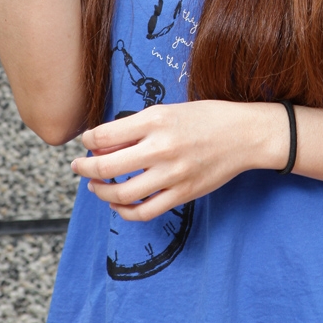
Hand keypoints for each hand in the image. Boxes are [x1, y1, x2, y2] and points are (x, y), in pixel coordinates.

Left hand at [71, 100, 286, 221]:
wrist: (244, 135)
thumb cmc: (206, 118)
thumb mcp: (169, 111)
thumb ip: (137, 126)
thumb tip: (103, 142)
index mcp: (155, 120)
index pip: (104, 135)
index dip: (87, 140)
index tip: (85, 142)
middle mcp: (161, 148)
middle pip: (106, 167)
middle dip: (84, 169)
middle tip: (78, 167)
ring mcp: (172, 174)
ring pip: (121, 193)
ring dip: (100, 191)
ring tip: (95, 186)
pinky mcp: (182, 194)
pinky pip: (144, 212)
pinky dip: (124, 211)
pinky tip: (118, 203)